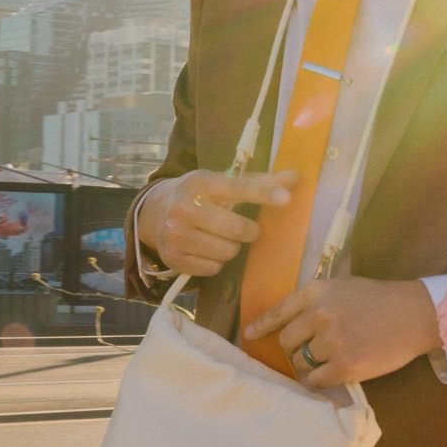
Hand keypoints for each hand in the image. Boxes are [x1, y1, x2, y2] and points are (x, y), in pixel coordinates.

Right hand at [144, 170, 294, 278]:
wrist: (152, 213)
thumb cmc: (197, 195)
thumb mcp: (220, 181)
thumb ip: (257, 182)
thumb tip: (294, 178)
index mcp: (200, 183)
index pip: (238, 189)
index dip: (264, 194)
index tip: (286, 198)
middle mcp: (185, 208)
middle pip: (237, 229)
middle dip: (249, 232)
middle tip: (247, 230)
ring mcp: (177, 235)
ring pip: (228, 252)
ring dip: (232, 248)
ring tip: (222, 238)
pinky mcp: (174, 259)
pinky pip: (214, 268)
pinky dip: (216, 262)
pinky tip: (207, 249)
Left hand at [240, 276, 446, 388]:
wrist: (415, 314)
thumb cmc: (379, 300)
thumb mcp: (341, 287)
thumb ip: (314, 302)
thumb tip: (286, 324)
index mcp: (315, 292)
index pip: (278, 312)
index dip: (261, 326)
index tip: (248, 335)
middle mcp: (318, 315)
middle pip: (286, 342)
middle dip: (296, 348)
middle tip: (315, 350)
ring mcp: (331, 341)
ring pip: (299, 363)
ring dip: (308, 365)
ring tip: (330, 359)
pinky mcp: (344, 366)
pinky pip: (315, 380)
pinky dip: (320, 380)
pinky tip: (333, 373)